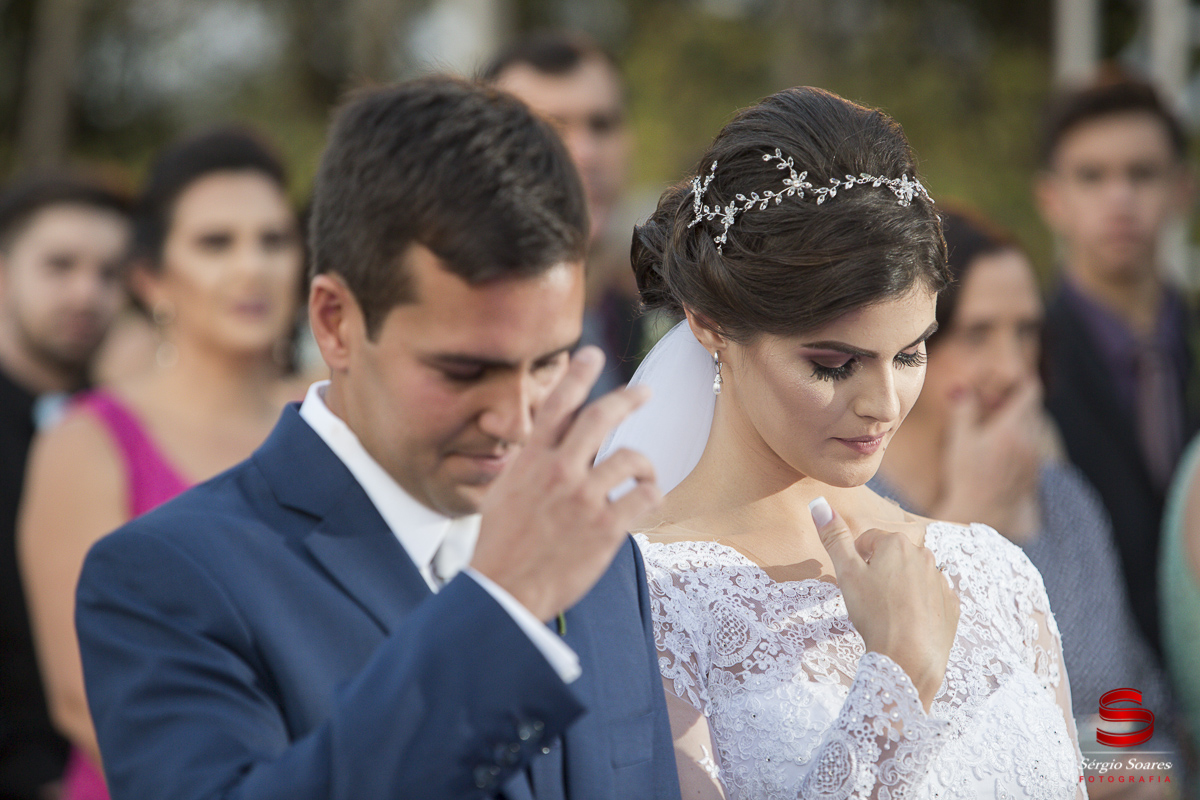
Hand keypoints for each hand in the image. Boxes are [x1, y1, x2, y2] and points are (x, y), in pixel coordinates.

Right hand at [471, 347, 661, 620]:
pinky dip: (650, 497)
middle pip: (600, 417)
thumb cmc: (502, 546)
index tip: (592, 353)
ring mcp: (582, 498)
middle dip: (627, 398)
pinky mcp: (605, 528)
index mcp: (531, 461)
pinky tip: (645, 503)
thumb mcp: (503, 494)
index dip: (576, 374)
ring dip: (644, 466)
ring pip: (631, 458)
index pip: (556, 405)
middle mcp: (558, 472)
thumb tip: (547, 447)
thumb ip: (530, 467)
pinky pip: (644, 498)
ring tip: (645, 476)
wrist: (504, 592)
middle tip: (644, 392)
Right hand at [811, 498, 958, 710]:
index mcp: (897, 543)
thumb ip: (834, 537)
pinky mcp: (952, 605)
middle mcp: (924, 555)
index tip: (854, 583)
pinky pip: (931, 597)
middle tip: (869, 598)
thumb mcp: (846, 573)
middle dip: (880, 571)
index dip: (856, 560)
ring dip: (900, 587)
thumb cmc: (874, 613)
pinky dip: (920, 605)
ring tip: (887, 613)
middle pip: (892, 556)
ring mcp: (941, 580)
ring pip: (913, 576)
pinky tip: (908, 623)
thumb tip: (818, 502)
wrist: (909, 658)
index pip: (868, 540)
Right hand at [934, 379, 1041, 540]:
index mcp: (1012, 427)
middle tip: (990, 405)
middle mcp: (1030, 440)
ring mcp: (1034, 456)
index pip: (1031, 391)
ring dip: (1018, 421)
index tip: (1003, 383)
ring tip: (992, 428)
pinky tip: (998, 449)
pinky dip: (1020, 438)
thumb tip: (962, 388)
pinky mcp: (1033, 470)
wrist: (981, 513)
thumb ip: (964, 410)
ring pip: (1033, 426)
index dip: (1019, 382)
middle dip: (1014, 401)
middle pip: (1032, 407)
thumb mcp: (959, 439)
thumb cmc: (966, 475)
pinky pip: (1032, 444)